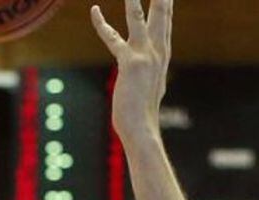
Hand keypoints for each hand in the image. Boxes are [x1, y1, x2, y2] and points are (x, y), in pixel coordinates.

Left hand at [91, 0, 171, 141]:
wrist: (142, 128)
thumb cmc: (143, 112)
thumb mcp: (150, 86)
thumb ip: (149, 71)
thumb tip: (147, 70)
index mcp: (163, 54)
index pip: (165, 20)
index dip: (165, 2)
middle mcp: (158, 51)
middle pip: (163, 12)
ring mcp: (146, 56)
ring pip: (142, 17)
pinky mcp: (130, 63)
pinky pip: (114, 37)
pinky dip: (101, 24)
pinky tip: (93, 10)